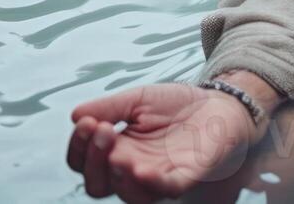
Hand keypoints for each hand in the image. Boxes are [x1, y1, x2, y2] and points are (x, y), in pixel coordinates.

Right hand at [67, 83, 260, 200]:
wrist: (218, 104)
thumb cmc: (175, 106)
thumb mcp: (138, 100)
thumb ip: (110, 107)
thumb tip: (76, 115)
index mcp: (115, 152)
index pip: (84, 162)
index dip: (79, 147)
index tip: (86, 122)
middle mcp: (131, 171)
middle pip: (97, 184)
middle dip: (93, 160)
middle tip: (102, 129)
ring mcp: (157, 178)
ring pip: (127, 193)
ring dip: (117, 174)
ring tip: (117, 152)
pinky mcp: (184, 178)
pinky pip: (165, 189)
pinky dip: (152, 183)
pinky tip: (141, 170)